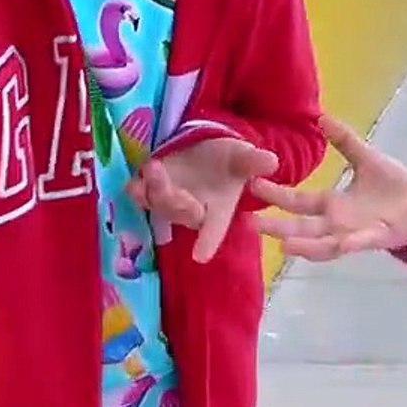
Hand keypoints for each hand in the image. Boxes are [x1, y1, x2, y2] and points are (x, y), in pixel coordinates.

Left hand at [127, 138, 278, 262]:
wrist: (204, 149)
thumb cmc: (227, 160)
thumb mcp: (242, 157)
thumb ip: (253, 161)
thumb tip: (271, 160)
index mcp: (218, 210)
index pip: (214, 229)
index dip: (208, 242)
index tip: (200, 256)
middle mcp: (192, 211)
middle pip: (182, 214)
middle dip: (175, 199)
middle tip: (169, 179)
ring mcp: (170, 201)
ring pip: (160, 204)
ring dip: (155, 189)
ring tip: (155, 168)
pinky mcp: (151, 190)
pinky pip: (142, 196)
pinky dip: (138, 190)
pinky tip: (135, 181)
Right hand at [248, 115, 406, 260]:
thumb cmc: (393, 185)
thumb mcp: (365, 158)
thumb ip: (344, 140)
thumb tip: (321, 117)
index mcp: (333, 205)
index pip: (298, 202)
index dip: (276, 195)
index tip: (251, 185)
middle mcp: (338, 223)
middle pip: (303, 227)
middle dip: (278, 226)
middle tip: (251, 223)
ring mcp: (356, 233)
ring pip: (325, 243)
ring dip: (307, 245)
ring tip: (283, 245)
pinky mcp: (379, 237)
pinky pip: (362, 242)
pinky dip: (351, 243)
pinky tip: (341, 241)